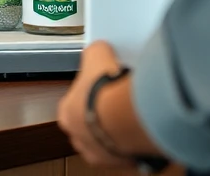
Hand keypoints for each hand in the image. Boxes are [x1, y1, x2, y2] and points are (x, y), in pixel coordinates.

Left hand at [57, 41, 174, 171]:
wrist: (125, 115)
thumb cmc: (105, 91)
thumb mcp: (96, 55)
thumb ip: (95, 53)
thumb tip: (98, 49)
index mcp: (66, 114)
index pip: (72, 103)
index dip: (87, 91)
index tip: (100, 84)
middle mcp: (80, 138)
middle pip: (90, 123)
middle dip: (103, 112)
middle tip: (118, 98)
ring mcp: (101, 153)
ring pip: (109, 139)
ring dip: (119, 127)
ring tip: (132, 110)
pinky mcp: (123, 162)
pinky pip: (129, 149)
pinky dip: (135, 138)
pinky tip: (142, 124)